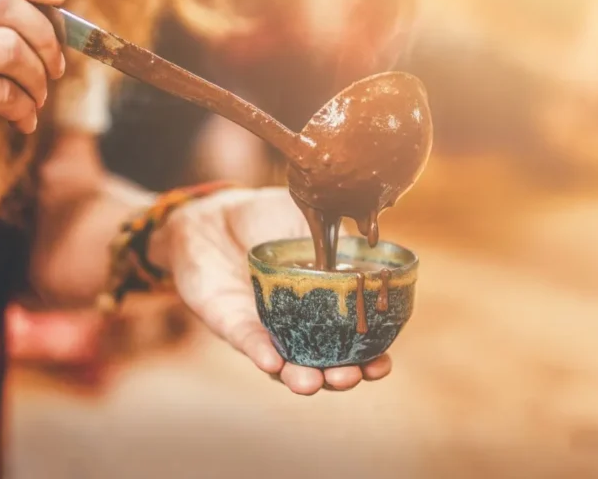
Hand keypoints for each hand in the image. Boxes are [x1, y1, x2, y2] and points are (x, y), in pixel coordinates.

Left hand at [150, 187, 392, 394]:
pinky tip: (273, 362)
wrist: (215, 214)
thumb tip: (370, 258)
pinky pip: (247, 341)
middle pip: (322, 363)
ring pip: (285, 363)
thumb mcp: (311, 224)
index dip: (370, 357)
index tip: (382, 364)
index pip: (352, 340)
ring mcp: (265, 327)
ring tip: (312, 382)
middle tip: (350, 376)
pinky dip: (260, 352)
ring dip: (300, 378)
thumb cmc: (266, 218)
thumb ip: (337, 243)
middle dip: (339, 376)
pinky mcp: (231, 322)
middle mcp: (297, 324)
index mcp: (323, 303)